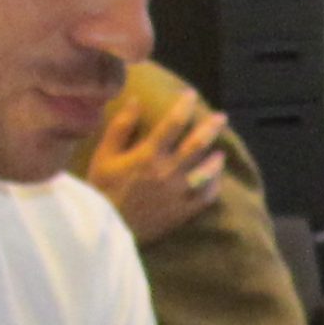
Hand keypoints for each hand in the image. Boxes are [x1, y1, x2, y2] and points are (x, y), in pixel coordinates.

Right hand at [86, 82, 230, 242]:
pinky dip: (213, 187)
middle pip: (197, 144)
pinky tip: (214, 180)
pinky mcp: (182, 212)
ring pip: (206, 172)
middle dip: (211, 127)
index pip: (173, 123)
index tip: (191, 95)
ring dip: (216, 160)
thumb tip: (135, 100)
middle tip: (221, 118)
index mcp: (149, 155)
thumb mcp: (104, 155)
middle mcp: (168, 171)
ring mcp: (178, 193)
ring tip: (220, 153)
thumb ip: (120, 127)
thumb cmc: (102, 189)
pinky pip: (205, 197)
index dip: (184, 106)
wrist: (104, 228)